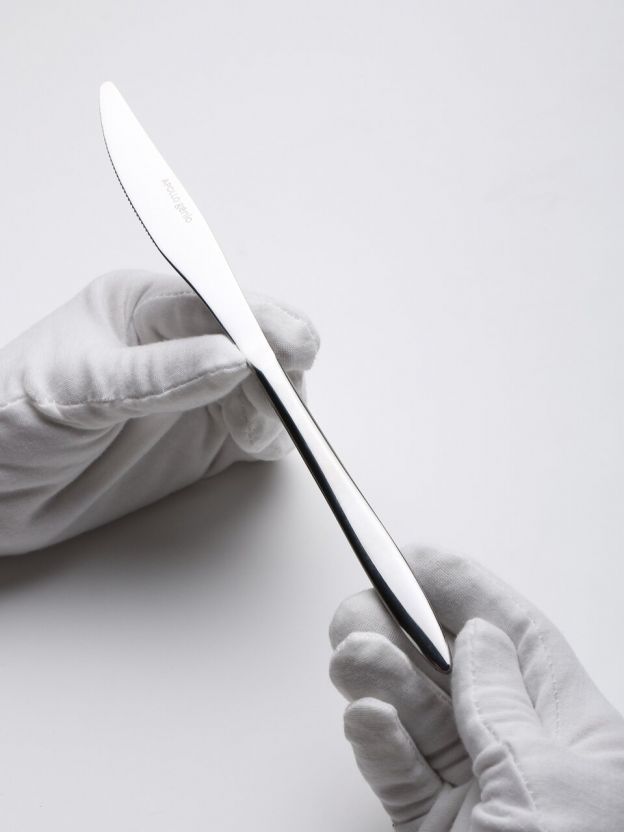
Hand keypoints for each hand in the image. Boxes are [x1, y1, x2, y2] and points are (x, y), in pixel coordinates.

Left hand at [0, 270, 318, 554]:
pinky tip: (255, 439)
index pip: (217, 300)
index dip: (256, 320)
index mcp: (143, 307)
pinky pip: (261, 431)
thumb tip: (230, 357)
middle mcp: (180, 345)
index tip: (283, 347)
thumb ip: (155, 375)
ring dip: (279, 401)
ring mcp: (198, 393)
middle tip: (279, 393)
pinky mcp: (207, 440)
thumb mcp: (74, 389)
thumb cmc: (9, 421)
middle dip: (278, 361)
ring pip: (270, 384)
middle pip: (257, 338)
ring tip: (255, 424)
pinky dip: (273, 434)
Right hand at [329, 547, 623, 830]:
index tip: (413, 558)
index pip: (514, 636)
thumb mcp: (549, 785)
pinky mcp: (431, 824)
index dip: (463, 589)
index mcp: (573, 732)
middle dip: (402, 631)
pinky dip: (374, 738)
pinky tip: (365, 715)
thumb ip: (503, 706)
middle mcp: (522, 753)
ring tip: (354, 658)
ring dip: (379, 679)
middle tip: (361, 613)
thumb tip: (479, 640)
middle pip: (453, 667)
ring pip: (415, 712)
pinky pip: (396, 766)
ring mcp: (474, 788)